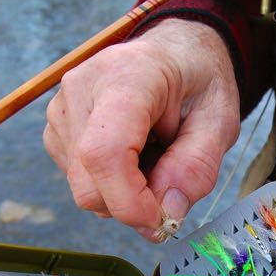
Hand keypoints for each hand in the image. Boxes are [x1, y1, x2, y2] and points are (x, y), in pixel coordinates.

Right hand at [43, 19, 239, 240]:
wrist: (174, 52)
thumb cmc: (197, 82)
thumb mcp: (218, 122)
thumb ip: (196, 168)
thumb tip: (166, 213)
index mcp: (126, 76)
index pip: (105, 153)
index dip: (130, 202)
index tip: (162, 222)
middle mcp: (81, 89)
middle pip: (89, 183)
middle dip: (133, 205)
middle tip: (171, 187)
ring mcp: (61, 110)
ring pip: (84, 189)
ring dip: (124, 193)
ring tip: (154, 157)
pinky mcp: (56, 129)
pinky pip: (80, 180)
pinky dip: (111, 184)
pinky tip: (134, 155)